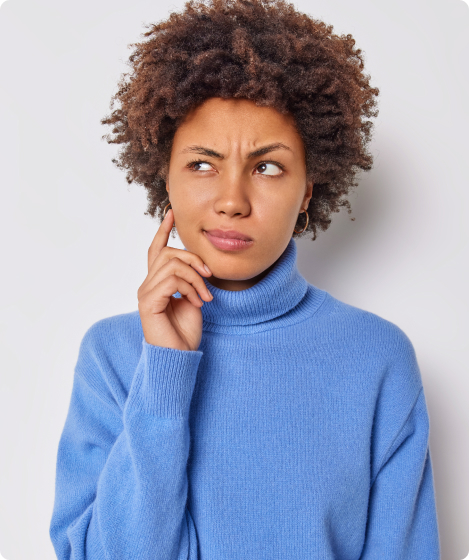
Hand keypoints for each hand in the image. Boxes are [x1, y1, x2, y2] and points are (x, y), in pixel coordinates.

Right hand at [137, 209, 213, 350]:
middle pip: (168, 253)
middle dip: (193, 259)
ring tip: (205, 296)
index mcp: (157, 283)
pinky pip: (172, 280)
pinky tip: (197, 302)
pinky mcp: (148, 301)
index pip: (156, 251)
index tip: (171, 214)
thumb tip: (199, 266)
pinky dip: (190, 288)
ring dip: (195, 278)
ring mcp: (145, 293)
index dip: (163, 231)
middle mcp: (147, 285)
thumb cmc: (185, 331)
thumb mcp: (193, 299)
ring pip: (172, 264)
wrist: (180, 356)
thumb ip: (189, 280)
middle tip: (209, 276)